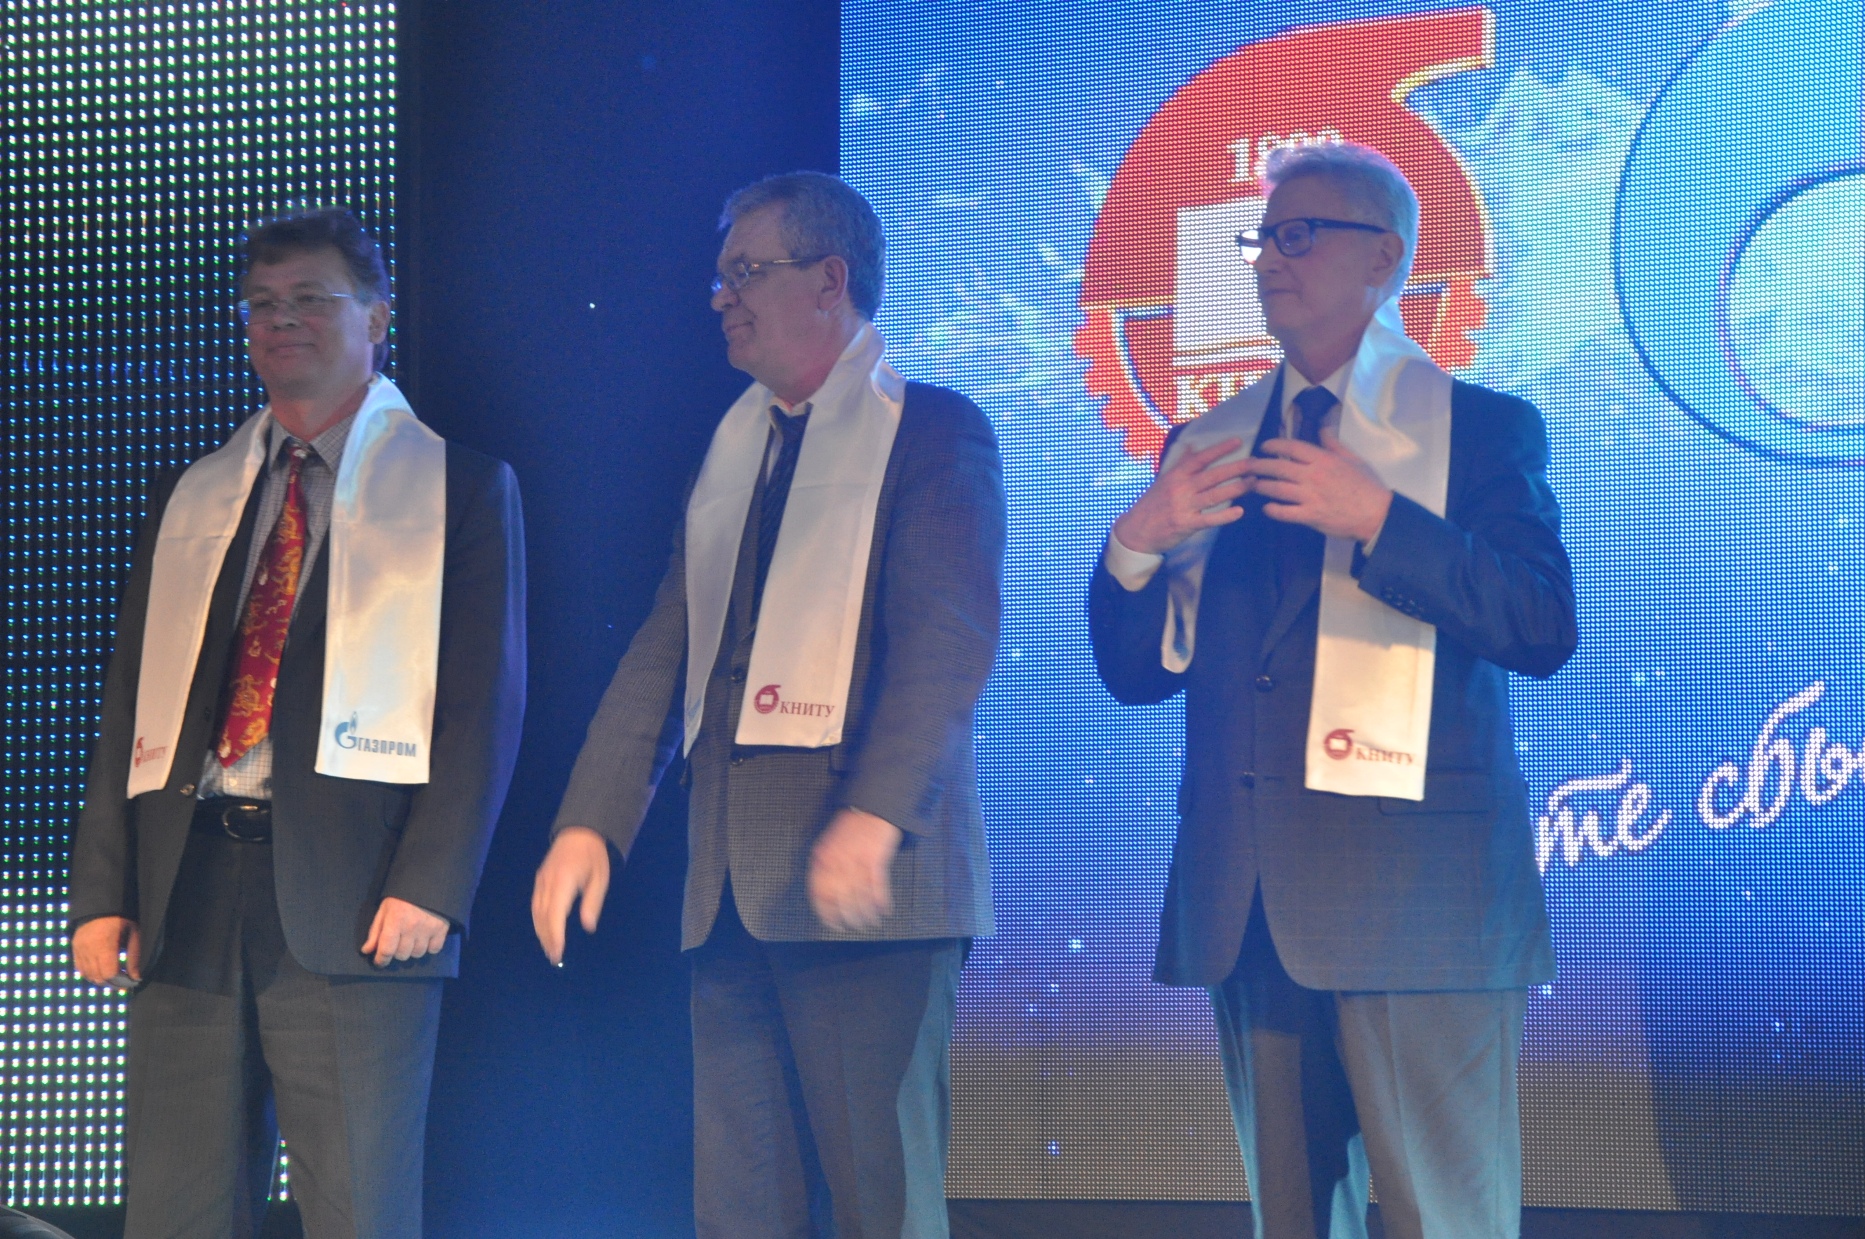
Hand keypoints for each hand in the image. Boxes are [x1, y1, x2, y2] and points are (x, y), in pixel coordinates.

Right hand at [72, 916, 140, 985]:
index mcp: (105, 944)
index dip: (119, 981)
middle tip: (121, 982)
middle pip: (98, 977)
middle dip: (111, 983)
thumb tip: (136, 978)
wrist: (99, 906)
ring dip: (100, 980)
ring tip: (112, 978)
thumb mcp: (133, 934)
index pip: (109, 973)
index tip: (128, 981)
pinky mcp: (74, 948)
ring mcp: (79, 949)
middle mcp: (89, 949)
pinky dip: (89, 974)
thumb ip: (134, 957)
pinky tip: (99, 973)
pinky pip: (79, 968)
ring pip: (87, 975)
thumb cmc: (120, 919)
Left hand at [361, 897, 450, 966]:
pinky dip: (429, 948)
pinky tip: (425, 940)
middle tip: (397, 943)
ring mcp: (428, 929)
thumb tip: (367, 951)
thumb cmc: (401, 897)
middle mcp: (411, 927)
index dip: (381, 960)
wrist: (428, 882)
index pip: (386, 950)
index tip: (380, 962)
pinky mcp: (442, 929)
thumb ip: (375, 931)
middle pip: (402, 955)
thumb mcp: (384, 910)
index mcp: (395, 921)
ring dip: (412, 950)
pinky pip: (434, 949)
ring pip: (417, 954)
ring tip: (411, 941)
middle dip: (396, 952)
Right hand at [531, 826, 610, 965]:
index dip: (555, 935)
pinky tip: (544, 930)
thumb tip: (588, 926)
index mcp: (563, 881)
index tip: (558, 952)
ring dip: (541, 931)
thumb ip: (593, 902)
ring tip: (549, 948)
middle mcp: (547, 882)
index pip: (555, 914)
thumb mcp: (600, 878)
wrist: (579, 831)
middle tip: (554, 957)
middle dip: (547, 938)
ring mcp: (541, 880)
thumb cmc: (593, 856)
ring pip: (536, 911)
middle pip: (542, 916)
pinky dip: (538, 920)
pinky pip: (535, 904)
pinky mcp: (539, 880)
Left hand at [808, 808, 901, 931]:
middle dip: (848, 917)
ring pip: (859, 897)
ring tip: (871, 921)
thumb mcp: (831, 843)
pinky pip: (877, 887)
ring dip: (866, 914)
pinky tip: (884, 910)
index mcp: (823, 858)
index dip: (826, 913)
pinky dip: (881, 902)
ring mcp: (856, 860)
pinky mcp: (875, 859)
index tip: (833, 924)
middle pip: (840, 899)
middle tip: (854, 926)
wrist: (873, 806)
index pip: (819, 893)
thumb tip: (825, 893)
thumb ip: (826, 865)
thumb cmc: (852, 826)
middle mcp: (837, 861)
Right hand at [1110, 437, 1252, 554]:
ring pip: (1214, 495)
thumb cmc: (1151, 505)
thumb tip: (1192, 445)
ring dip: (1236, 488)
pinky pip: (1209, 519)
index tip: (1238, 441)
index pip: (1200, 458)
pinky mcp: (1185, 525)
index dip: (1219, 449)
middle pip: (1212, 475)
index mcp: (1175, 475)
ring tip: (1253, 483)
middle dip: (1236, 468)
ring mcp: (1183, 506)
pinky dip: (1224, 516)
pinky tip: (1239, 512)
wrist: (1135, 532)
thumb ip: (1180, 463)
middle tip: (1256, 463)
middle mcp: (1180, 488)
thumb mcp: (1163, 480)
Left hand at [1241, 427, 1392, 541]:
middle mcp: (1313, 476)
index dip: (1274, 445)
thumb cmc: (1366, 485)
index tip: (1263, 447)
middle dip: (1259, 466)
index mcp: (1323, 459)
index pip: (1292, 447)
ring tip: (1253, 485)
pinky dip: (1273, 510)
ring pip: (1277, 489)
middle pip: (1278, 467)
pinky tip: (1266, 508)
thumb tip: (1323, 428)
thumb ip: (1333, 444)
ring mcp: (1311, 496)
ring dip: (1261, 486)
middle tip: (1247, 466)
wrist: (1377, 514)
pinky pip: (1285, 513)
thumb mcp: (1352, 459)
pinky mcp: (1311, 516)